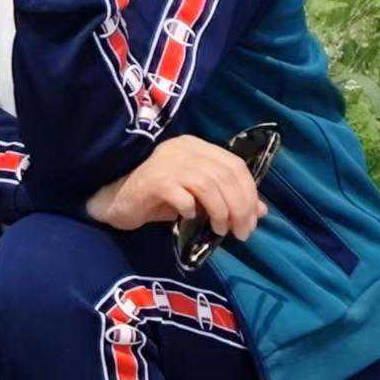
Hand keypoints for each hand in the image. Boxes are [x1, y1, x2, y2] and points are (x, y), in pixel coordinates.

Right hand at [84, 135, 268, 240]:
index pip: (235, 165)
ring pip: (208, 184)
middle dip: (240, 206)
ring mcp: (166, 162)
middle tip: (241, 232)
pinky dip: (192, 209)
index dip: (249, 194)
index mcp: (196, 147)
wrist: (116, 201)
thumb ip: (227, 199)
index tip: (252, 221)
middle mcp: (183, 148)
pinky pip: (182, 195)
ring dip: (221, 211)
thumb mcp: (199, 199)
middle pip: (224, 174)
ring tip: (221, 231)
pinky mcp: (152, 180)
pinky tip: (190, 219)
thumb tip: (262, 211)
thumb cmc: (159, 199)